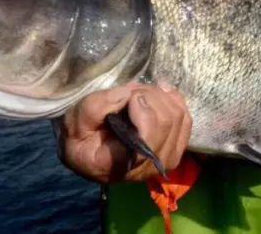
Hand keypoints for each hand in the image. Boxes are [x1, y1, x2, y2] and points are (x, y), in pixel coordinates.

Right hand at [57, 83, 191, 183]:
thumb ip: (94, 108)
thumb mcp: (75, 121)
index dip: (145, 112)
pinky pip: (186, 120)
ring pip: (179, 118)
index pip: (148, 142)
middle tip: (131, 92)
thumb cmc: (81, 136)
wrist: (88, 149)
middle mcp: (145, 169)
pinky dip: (174, 101)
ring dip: (161, 97)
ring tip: (141, 94)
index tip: (129, 97)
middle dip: (150, 97)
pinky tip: (160, 93)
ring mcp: (163, 161)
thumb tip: (127, 96)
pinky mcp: (174, 149)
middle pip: (167, 124)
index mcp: (117, 165)